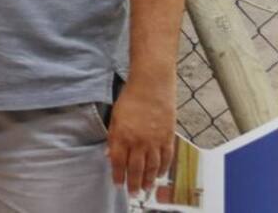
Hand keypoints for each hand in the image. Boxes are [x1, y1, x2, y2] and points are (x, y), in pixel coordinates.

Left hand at [106, 78, 175, 195]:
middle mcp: (139, 141)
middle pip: (136, 169)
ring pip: (152, 167)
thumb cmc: (130, 98)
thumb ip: (113, 138)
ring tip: (145, 188)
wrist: (152, 85)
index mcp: (122, 135)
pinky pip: (166, 159)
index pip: (119, 162)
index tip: (117, 184)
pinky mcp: (168, 137)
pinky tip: (159, 175)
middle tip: (132, 192)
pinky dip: (163, 169)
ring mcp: (155, 141)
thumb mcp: (115, 117)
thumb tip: (109, 155)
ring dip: (149, 180)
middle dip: (133, 183)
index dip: (118, 175)